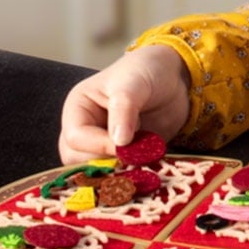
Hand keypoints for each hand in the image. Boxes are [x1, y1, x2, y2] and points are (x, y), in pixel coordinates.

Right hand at [57, 44, 192, 164]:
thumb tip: (118, 143)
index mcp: (79, 108)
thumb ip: (124, 110)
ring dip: (116, 173)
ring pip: (95, 172)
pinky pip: (116, 176)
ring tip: (140, 162)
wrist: (173, 79)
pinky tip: (145, 169)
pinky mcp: (120, 159)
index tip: (125, 145)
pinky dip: (128, 177)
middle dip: (103, 163)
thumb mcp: (133, 83)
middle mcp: (85, 129)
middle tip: (131, 159)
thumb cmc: (146, 71)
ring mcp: (102, 146)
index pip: (75, 137)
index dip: (98, 145)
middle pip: (77, 160)